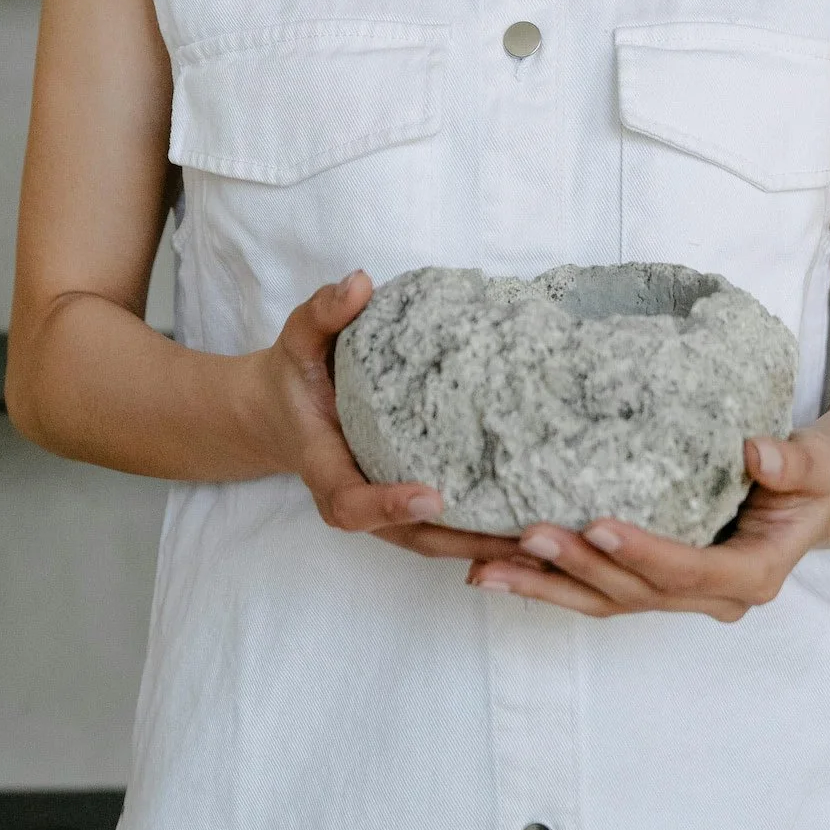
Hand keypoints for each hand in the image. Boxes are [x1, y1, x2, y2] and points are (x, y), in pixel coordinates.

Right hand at [260, 273, 526, 568]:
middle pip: (412, 537)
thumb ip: (324, 313)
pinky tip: (535, 522)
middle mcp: (358, 498)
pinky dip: (485, 532)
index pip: (352, 503)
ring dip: (487, 546)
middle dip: (464, 543)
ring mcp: (385, 509)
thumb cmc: (296, 375)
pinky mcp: (408, 504)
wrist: (284, 411)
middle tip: (521, 537)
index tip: (433, 496)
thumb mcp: (299, 338)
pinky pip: (447, 527)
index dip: (389, 506)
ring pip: (436, 540)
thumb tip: (359, 283)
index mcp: (326, 467)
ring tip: (545, 538)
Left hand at [464, 429, 829, 619]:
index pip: (689, 571)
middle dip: (579, 568)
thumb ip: (796, 463)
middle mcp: (708, 597)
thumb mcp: (816, 466)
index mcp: (751, 576)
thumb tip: (758, 449)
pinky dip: (544, 581)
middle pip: (634, 593)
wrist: (804, 499)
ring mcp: (674, 595)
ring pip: (603, 600)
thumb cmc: (809, 480)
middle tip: (529, 534)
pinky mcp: (647, 584)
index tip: (598, 525)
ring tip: (487, 568)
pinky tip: (493, 569)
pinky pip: (592, 588)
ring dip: (544, 586)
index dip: (643, 554)